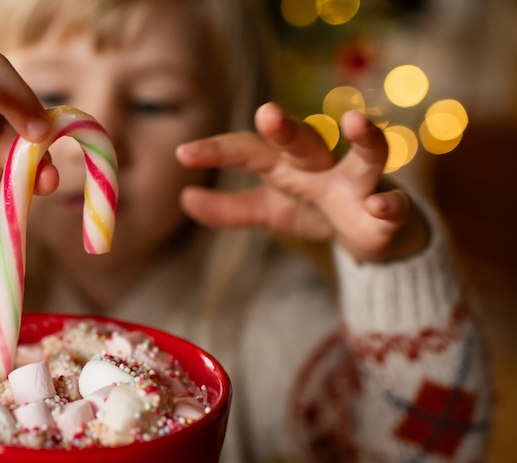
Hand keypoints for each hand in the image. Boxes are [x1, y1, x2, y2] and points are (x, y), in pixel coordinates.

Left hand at [176, 102, 428, 262]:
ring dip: (364, 138)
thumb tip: (186, 197)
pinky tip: (378, 206)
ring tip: (355, 121)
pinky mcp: (390, 212)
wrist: (375, 234)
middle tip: (267, 112)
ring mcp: (360, 185)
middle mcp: (323, 168)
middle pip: (305, 142)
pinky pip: (394, 206)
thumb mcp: (271, 210)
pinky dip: (390, 206)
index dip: (219, 151)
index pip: (251, 151)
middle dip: (287, 128)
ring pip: (366, 156)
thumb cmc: (316, 209)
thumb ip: (230, 208)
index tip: (185, 153)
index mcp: (289, 166)